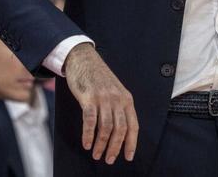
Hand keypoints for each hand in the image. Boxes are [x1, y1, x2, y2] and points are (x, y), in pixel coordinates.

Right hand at [65, 42, 137, 164]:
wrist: (84, 59)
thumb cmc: (98, 78)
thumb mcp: (115, 91)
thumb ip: (119, 108)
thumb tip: (120, 132)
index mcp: (127, 99)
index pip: (133, 126)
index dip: (132, 143)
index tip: (128, 157)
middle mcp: (117, 99)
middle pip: (120, 129)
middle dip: (115, 148)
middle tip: (109, 160)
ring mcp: (103, 98)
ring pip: (106, 128)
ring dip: (101, 144)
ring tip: (96, 154)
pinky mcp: (89, 97)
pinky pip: (90, 120)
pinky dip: (88, 134)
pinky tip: (86, 143)